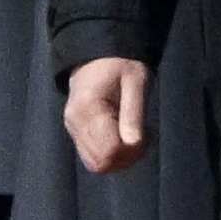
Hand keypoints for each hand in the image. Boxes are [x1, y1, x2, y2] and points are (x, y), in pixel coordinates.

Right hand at [65, 57, 152, 173]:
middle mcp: (75, 122)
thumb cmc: (121, 65)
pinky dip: (111, 155)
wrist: (97, 55)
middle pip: (101, 162)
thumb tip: (134, 144)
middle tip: (144, 138)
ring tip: (134, 137)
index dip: (132, 152)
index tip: (148, 135)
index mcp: (88, 108)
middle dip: (127, 158)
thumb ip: (133, 114)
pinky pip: (93, 157)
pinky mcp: (76, 132)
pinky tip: (123, 138)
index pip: (109, 150)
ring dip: (119, 159)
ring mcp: (73, 129)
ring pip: (96, 164)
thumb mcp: (136, 82)